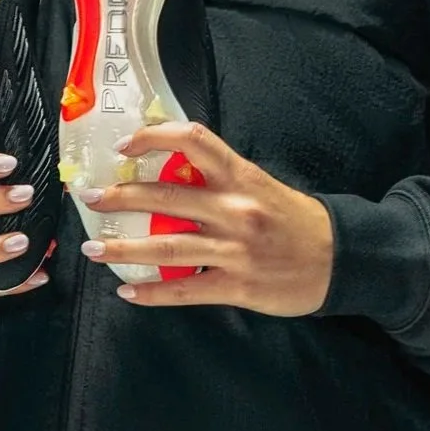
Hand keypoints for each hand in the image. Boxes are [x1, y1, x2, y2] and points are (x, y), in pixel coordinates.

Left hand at [80, 121, 333, 315]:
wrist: (339, 259)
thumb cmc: (297, 221)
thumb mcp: (262, 186)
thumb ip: (221, 180)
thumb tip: (170, 173)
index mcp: (241, 177)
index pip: (194, 142)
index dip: (154, 138)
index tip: (125, 145)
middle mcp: (235, 209)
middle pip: (165, 197)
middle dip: (121, 197)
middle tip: (90, 197)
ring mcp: (235, 250)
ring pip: (167, 247)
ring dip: (124, 249)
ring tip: (94, 249)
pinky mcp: (237, 285)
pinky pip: (186, 289)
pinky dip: (153, 293)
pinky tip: (129, 292)